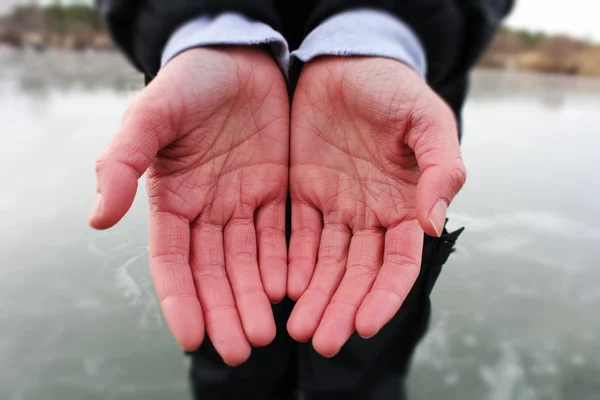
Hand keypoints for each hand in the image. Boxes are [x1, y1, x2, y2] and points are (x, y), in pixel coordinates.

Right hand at [89, 47, 288, 364]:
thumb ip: (121, 163)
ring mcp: (243, 202)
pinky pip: (281, 235)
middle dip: (225, 311)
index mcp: (171, 200)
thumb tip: (97, 220)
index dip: (180, 299)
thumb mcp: (149, 116)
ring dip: (255, 298)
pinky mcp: (277, 190)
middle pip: (214, 272)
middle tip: (240, 350)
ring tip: (266, 334)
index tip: (191, 339)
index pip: (173, 262)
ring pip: (249, 262)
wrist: (238, 57)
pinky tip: (291, 290)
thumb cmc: (187, 83)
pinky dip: (285, 263)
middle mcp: (207, 210)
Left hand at [287, 57, 465, 356]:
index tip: (365, 324)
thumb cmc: (394, 88)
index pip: (399, 263)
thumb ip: (441, 166)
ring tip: (296, 329)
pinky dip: (288, 264)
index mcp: (406, 205)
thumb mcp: (427, 119)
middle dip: (342, 308)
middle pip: (357, 274)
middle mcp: (371, 215)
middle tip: (321, 341)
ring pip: (324, 264)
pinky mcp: (302, 193)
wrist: (347, 61)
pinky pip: (295, 236)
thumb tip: (436, 220)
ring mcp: (336, 207)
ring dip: (313, 297)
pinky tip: (279, 288)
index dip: (385, 295)